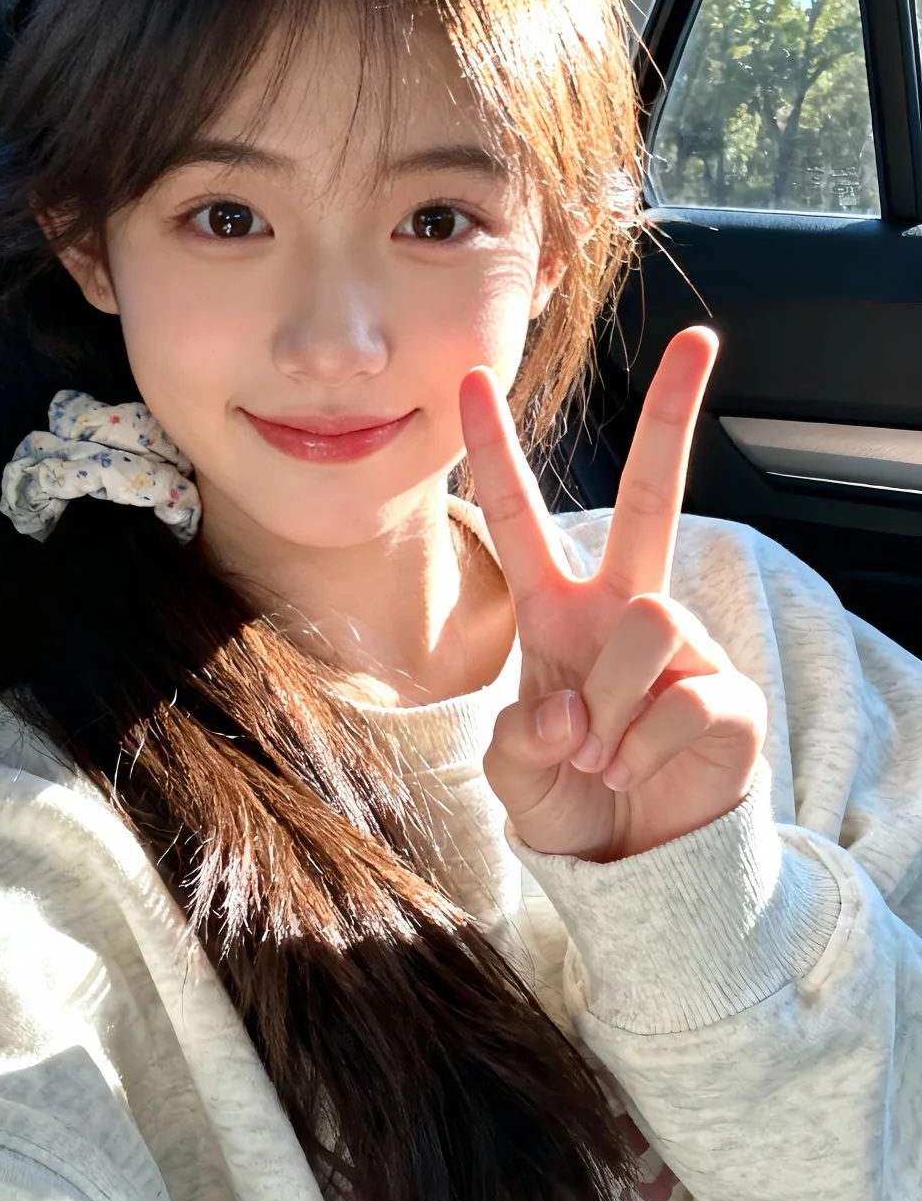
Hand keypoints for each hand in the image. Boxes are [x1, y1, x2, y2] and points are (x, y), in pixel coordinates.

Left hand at [459, 328, 766, 861]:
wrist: (633, 860)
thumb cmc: (568, 794)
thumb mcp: (514, 774)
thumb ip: (521, 741)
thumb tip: (575, 712)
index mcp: (556, 614)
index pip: (519, 520)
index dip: (495, 453)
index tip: (472, 379)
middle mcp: (621, 611)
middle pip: (647, 499)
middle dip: (673, 416)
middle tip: (701, 341)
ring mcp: (682, 645)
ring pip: (644, 628)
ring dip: (612, 711)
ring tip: (607, 755)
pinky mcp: (728, 692)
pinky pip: (682, 700)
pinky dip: (648, 752)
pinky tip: (646, 770)